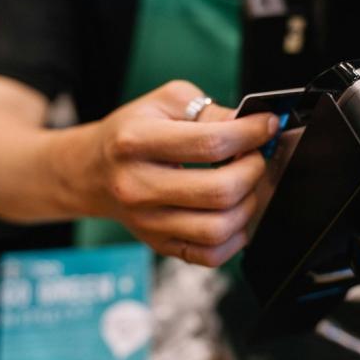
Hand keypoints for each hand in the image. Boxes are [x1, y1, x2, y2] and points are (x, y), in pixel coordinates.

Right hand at [55, 80, 278, 266]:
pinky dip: (235, 237)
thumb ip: (209, 111)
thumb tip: (252, 126)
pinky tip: (234, 213)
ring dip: (249, 204)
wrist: (92, 171)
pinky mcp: (159, 245)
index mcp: (136, 142)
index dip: (251, 134)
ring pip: (219, 228)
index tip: (267, 125)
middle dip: (253, 170)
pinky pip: (210, 255)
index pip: (211, 143)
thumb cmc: (132, 133)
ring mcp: (147, 222)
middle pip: (219, 191)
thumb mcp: (164, 103)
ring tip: (246, 184)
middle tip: (255, 156)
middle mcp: (138, 186)